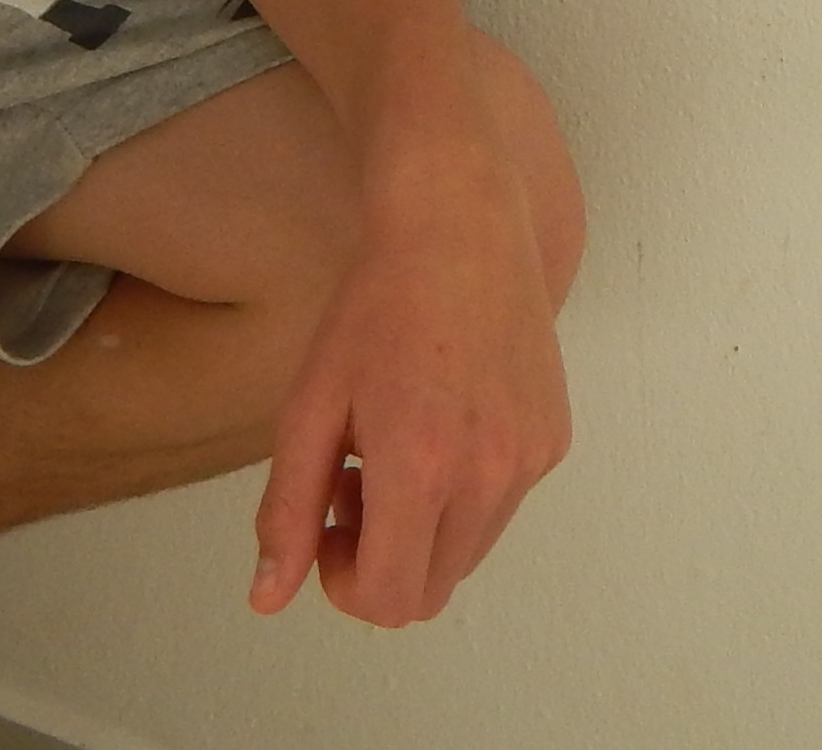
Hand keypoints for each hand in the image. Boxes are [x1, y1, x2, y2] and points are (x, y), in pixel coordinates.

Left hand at [252, 180, 571, 625]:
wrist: (458, 221)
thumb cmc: (375, 304)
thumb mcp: (310, 405)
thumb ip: (288, 510)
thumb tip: (268, 598)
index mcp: (421, 468)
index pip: (388, 601)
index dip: (343, 584)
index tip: (326, 524)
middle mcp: (490, 473)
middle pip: (431, 591)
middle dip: (382, 558)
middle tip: (355, 481)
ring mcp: (530, 457)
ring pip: (469, 552)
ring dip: (424, 527)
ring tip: (396, 445)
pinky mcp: (553, 438)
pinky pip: (503, 503)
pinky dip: (466, 490)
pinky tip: (441, 418)